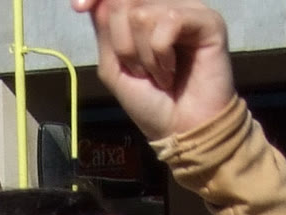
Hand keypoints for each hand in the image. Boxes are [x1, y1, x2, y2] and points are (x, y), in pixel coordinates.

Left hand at [73, 0, 233, 140]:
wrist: (180, 131)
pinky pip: (168, 21)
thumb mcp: (115, 69)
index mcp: (146, 12)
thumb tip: (96, 2)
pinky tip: (170, 72)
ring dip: (144, 57)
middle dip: (122, 45)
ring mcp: (187, 10)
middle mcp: (166, 5)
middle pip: (124, 1)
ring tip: (159, 76)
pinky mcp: (207, 20)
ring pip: (143, 13)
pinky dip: (161, 54)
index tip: (78, 7)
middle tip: (139, 72)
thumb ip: (105, 33)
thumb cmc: (150, 103)